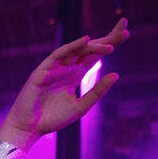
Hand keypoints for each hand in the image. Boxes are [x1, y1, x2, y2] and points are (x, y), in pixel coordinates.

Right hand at [0, 18, 128, 150]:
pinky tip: (85, 41)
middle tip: (125, 30)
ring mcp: (55, 68)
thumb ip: (97, 91)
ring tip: (110, 46)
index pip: (95, 55)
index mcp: (75, 75)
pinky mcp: (43, 70)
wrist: (29, 128)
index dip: (109, 43)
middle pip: (89, 48)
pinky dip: (71, 47)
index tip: (127, 33)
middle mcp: (67, 68)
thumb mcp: (81, 106)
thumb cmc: (53, 119)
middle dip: (107, 39)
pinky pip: (58, 55)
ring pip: (77, 50)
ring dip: (93, 46)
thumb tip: (116, 74)